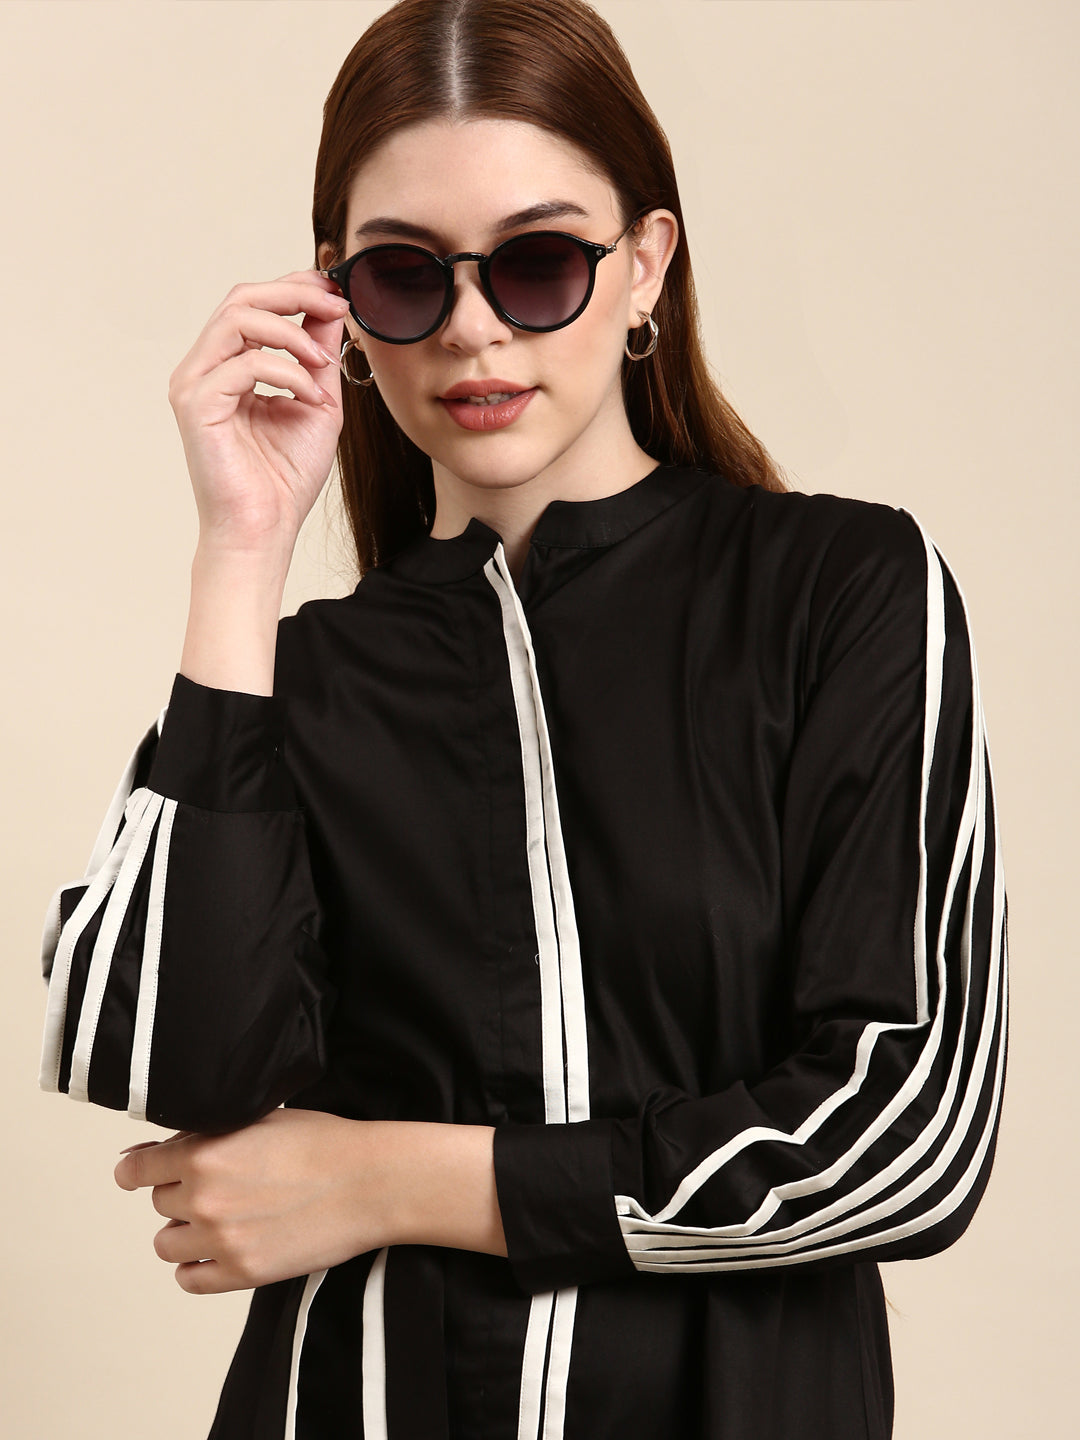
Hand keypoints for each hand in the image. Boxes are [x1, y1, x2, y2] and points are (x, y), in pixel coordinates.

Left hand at [114, 1110, 504, 1293]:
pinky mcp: (242, 1272)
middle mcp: (204, 1196)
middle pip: (159, 1203)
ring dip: (186, 1232)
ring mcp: (221, 1238)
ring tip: (223, 1220)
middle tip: (221, 1187)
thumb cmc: (325, 1144)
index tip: (140, 1173)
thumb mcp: (260, 1118)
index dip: (137, 1169)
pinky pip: (189, 1280)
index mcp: (204, 1151)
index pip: (137, 1168)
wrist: (371, 1181)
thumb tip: (155, 1150)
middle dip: (182, 1194)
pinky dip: (198, 1268)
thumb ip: (207, 1133)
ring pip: (167, 1243)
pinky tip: (222, 1250)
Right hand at [168, 271, 351, 556]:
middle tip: (336, 305)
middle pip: (240, 299)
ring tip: (323, 362)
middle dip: (294, 293)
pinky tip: (312, 398)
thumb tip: (331, 307)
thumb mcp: (316, 402)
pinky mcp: (196, 404)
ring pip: (237, 319)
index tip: (338, 295)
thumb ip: (318, 355)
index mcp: (226, 366)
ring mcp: (194, 384)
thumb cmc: (285, 478)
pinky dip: (288, 373)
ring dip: (292, 332)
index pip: (252, 305)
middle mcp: (203, 369)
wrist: (265, 529)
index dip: (295, 289)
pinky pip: (244, 364)